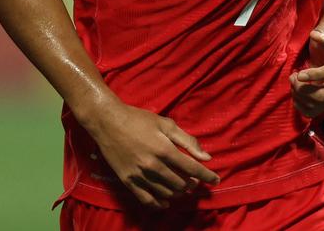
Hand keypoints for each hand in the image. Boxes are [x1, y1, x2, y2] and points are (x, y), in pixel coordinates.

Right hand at [83, 100, 218, 208]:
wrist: (107, 122)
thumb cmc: (139, 119)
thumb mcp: (166, 123)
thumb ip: (187, 141)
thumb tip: (206, 157)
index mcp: (164, 149)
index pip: (192, 169)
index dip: (207, 175)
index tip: (216, 179)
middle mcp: (153, 165)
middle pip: (180, 184)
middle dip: (192, 184)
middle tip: (195, 181)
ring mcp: (139, 175)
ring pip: (166, 193)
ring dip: (178, 193)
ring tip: (182, 188)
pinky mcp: (128, 181)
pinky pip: (146, 199)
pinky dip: (159, 203)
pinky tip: (166, 202)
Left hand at [291, 22, 323, 116]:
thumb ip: (323, 32)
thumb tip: (316, 36)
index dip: (314, 75)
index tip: (298, 73)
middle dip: (304, 88)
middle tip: (292, 77)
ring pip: (318, 105)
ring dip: (300, 96)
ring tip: (293, 82)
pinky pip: (313, 112)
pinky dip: (300, 105)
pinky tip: (295, 93)